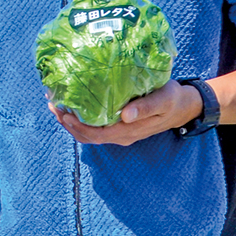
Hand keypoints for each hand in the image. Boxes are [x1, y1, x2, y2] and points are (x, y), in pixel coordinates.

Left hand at [49, 80, 201, 146]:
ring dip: (70, 122)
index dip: (76, 125)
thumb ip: (146, 107)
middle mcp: (120, 136)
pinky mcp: (118, 126)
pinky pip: (95, 127)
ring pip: (88, 133)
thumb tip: (125, 115)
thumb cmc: (172, 99)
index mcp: (128, 132)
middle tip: (52, 104)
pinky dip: (80, 119)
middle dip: (67, 122)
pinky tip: (72, 105)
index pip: (96, 133)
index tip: (63, 111)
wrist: (183, 107)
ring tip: (56, 104)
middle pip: (87, 136)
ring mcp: (119, 133)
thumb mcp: (163, 100)